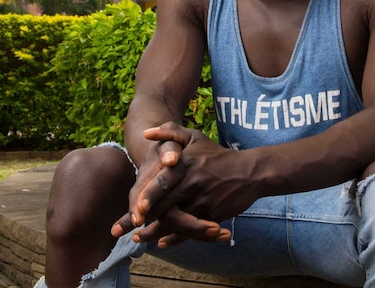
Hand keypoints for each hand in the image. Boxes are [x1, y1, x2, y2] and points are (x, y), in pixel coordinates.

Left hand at [129, 123, 259, 245]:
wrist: (249, 171)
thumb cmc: (217, 154)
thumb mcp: (195, 137)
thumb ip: (169, 132)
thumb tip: (145, 134)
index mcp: (185, 165)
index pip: (161, 183)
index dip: (147, 198)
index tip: (136, 211)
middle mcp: (192, 184)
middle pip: (164, 206)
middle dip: (144, 220)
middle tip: (125, 228)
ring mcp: (202, 201)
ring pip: (174, 221)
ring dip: (154, 233)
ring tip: (138, 239)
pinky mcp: (211, 215)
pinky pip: (190, 230)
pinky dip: (175, 239)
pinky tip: (163, 242)